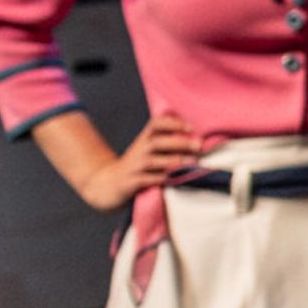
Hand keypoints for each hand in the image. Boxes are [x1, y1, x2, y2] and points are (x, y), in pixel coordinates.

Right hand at [78, 112, 205, 212]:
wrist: (107, 184)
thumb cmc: (137, 167)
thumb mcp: (148, 151)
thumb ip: (168, 143)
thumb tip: (199, 140)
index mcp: (144, 139)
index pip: (156, 123)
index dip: (173, 122)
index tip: (191, 126)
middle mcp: (139, 150)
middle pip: (158, 142)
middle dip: (179, 142)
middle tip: (199, 145)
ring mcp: (134, 167)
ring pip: (154, 161)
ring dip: (174, 161)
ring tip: (193, 162)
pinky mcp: (131, 182)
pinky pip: (147, 180)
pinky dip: (162, 179)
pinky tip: (175, 179)